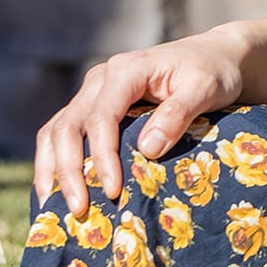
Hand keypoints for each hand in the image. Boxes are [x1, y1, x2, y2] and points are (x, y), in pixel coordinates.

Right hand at [33, 29, 248, 221]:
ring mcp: (93, 92)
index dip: (101, 156)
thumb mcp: (205, 88)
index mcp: (127, 70)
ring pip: (56, 129)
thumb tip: (147, 149)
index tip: (111, 190)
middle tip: (78, 209)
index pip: (101, 117)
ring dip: (51, 169)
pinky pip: (61, 132)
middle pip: (68, 125)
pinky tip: (55, 191)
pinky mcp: (92, 106)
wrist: (214, 57)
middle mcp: (101, 78)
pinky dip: (54, 161)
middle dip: (68, 170)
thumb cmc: (213, 72)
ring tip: (55, 207)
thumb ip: (177, 114)